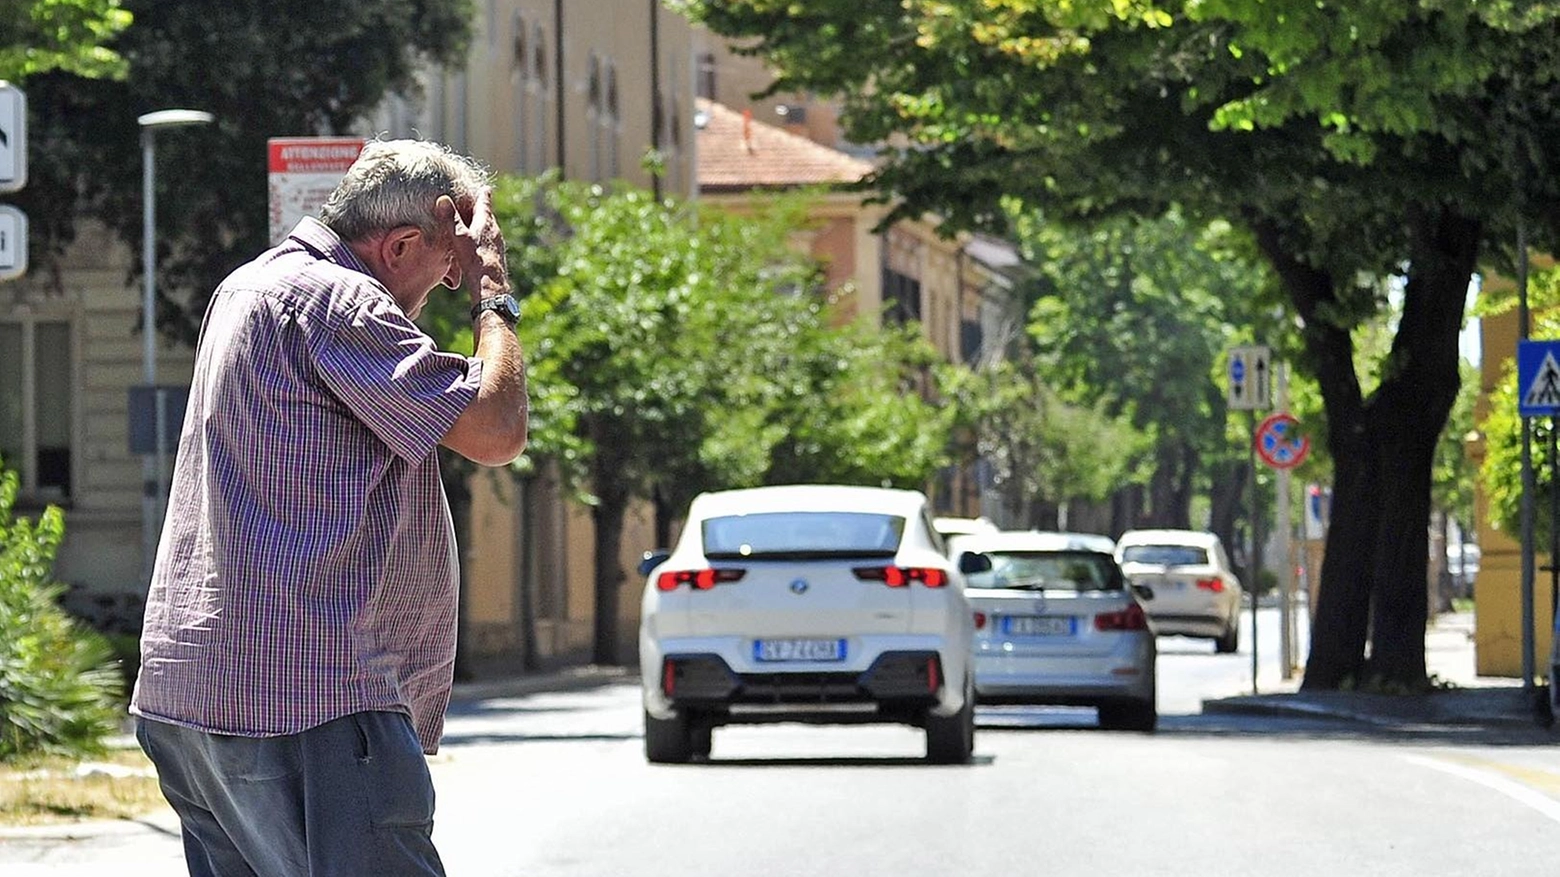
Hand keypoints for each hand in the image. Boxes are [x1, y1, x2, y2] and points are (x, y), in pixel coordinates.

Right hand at [436, 188, 508, 303]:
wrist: (490, 285)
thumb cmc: (475, 259)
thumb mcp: (459, 237)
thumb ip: (451, 219)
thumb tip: (443, 199)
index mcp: (486, 223)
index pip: (485, 203)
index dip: (484, 194)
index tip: (486, 187)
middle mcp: (495, 232)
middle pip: (489, 216)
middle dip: (483, 209)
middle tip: (479, 203)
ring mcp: (497, 245)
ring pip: (490, 230)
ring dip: (483, 224)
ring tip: (476, 223)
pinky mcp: (496, 256)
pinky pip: (489, 242)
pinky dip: (483, 238)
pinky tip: (477, 246)